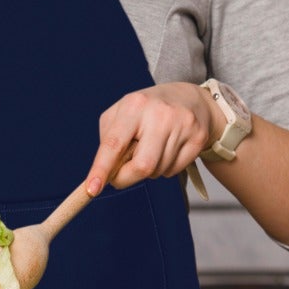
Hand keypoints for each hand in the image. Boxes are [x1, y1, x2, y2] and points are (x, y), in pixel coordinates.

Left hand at [83, 83, 216, 192]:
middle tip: (120, 177)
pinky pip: (174, 170)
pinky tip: (166, 150)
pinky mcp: (198, 138)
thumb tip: (107, 172)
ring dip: (147, 170)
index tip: (91, 190)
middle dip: (127, 178)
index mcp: (133, 105)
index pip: (114, 143)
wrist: (189, 98)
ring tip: (150, 149)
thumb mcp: (121, 114)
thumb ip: (109, 141)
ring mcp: (182, 126)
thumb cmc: (146, 110)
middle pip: (142, 165)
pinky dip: (164, 168)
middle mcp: (159, 114)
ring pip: (158, 171)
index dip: (101, 169)